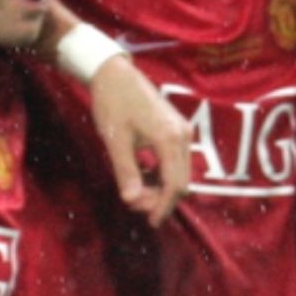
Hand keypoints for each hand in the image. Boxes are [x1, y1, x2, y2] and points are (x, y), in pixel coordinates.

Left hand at [83, 53, 189, 225]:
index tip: (150, 221)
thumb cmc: (113, 103)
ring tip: (137, 194)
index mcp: (169, 138)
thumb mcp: (115, 140)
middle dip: (162, 200)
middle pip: (182, 181)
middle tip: (136, 207)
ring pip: (181, 172)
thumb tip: (131, 200)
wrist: (115, 73)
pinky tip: (145, 178)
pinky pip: (177, 161)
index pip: (174, 184)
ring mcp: (183, 131)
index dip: (163, 207)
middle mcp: (183, 135)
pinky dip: (164, 175)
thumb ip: (126, 171)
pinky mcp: (178, 129)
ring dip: (163, 188)